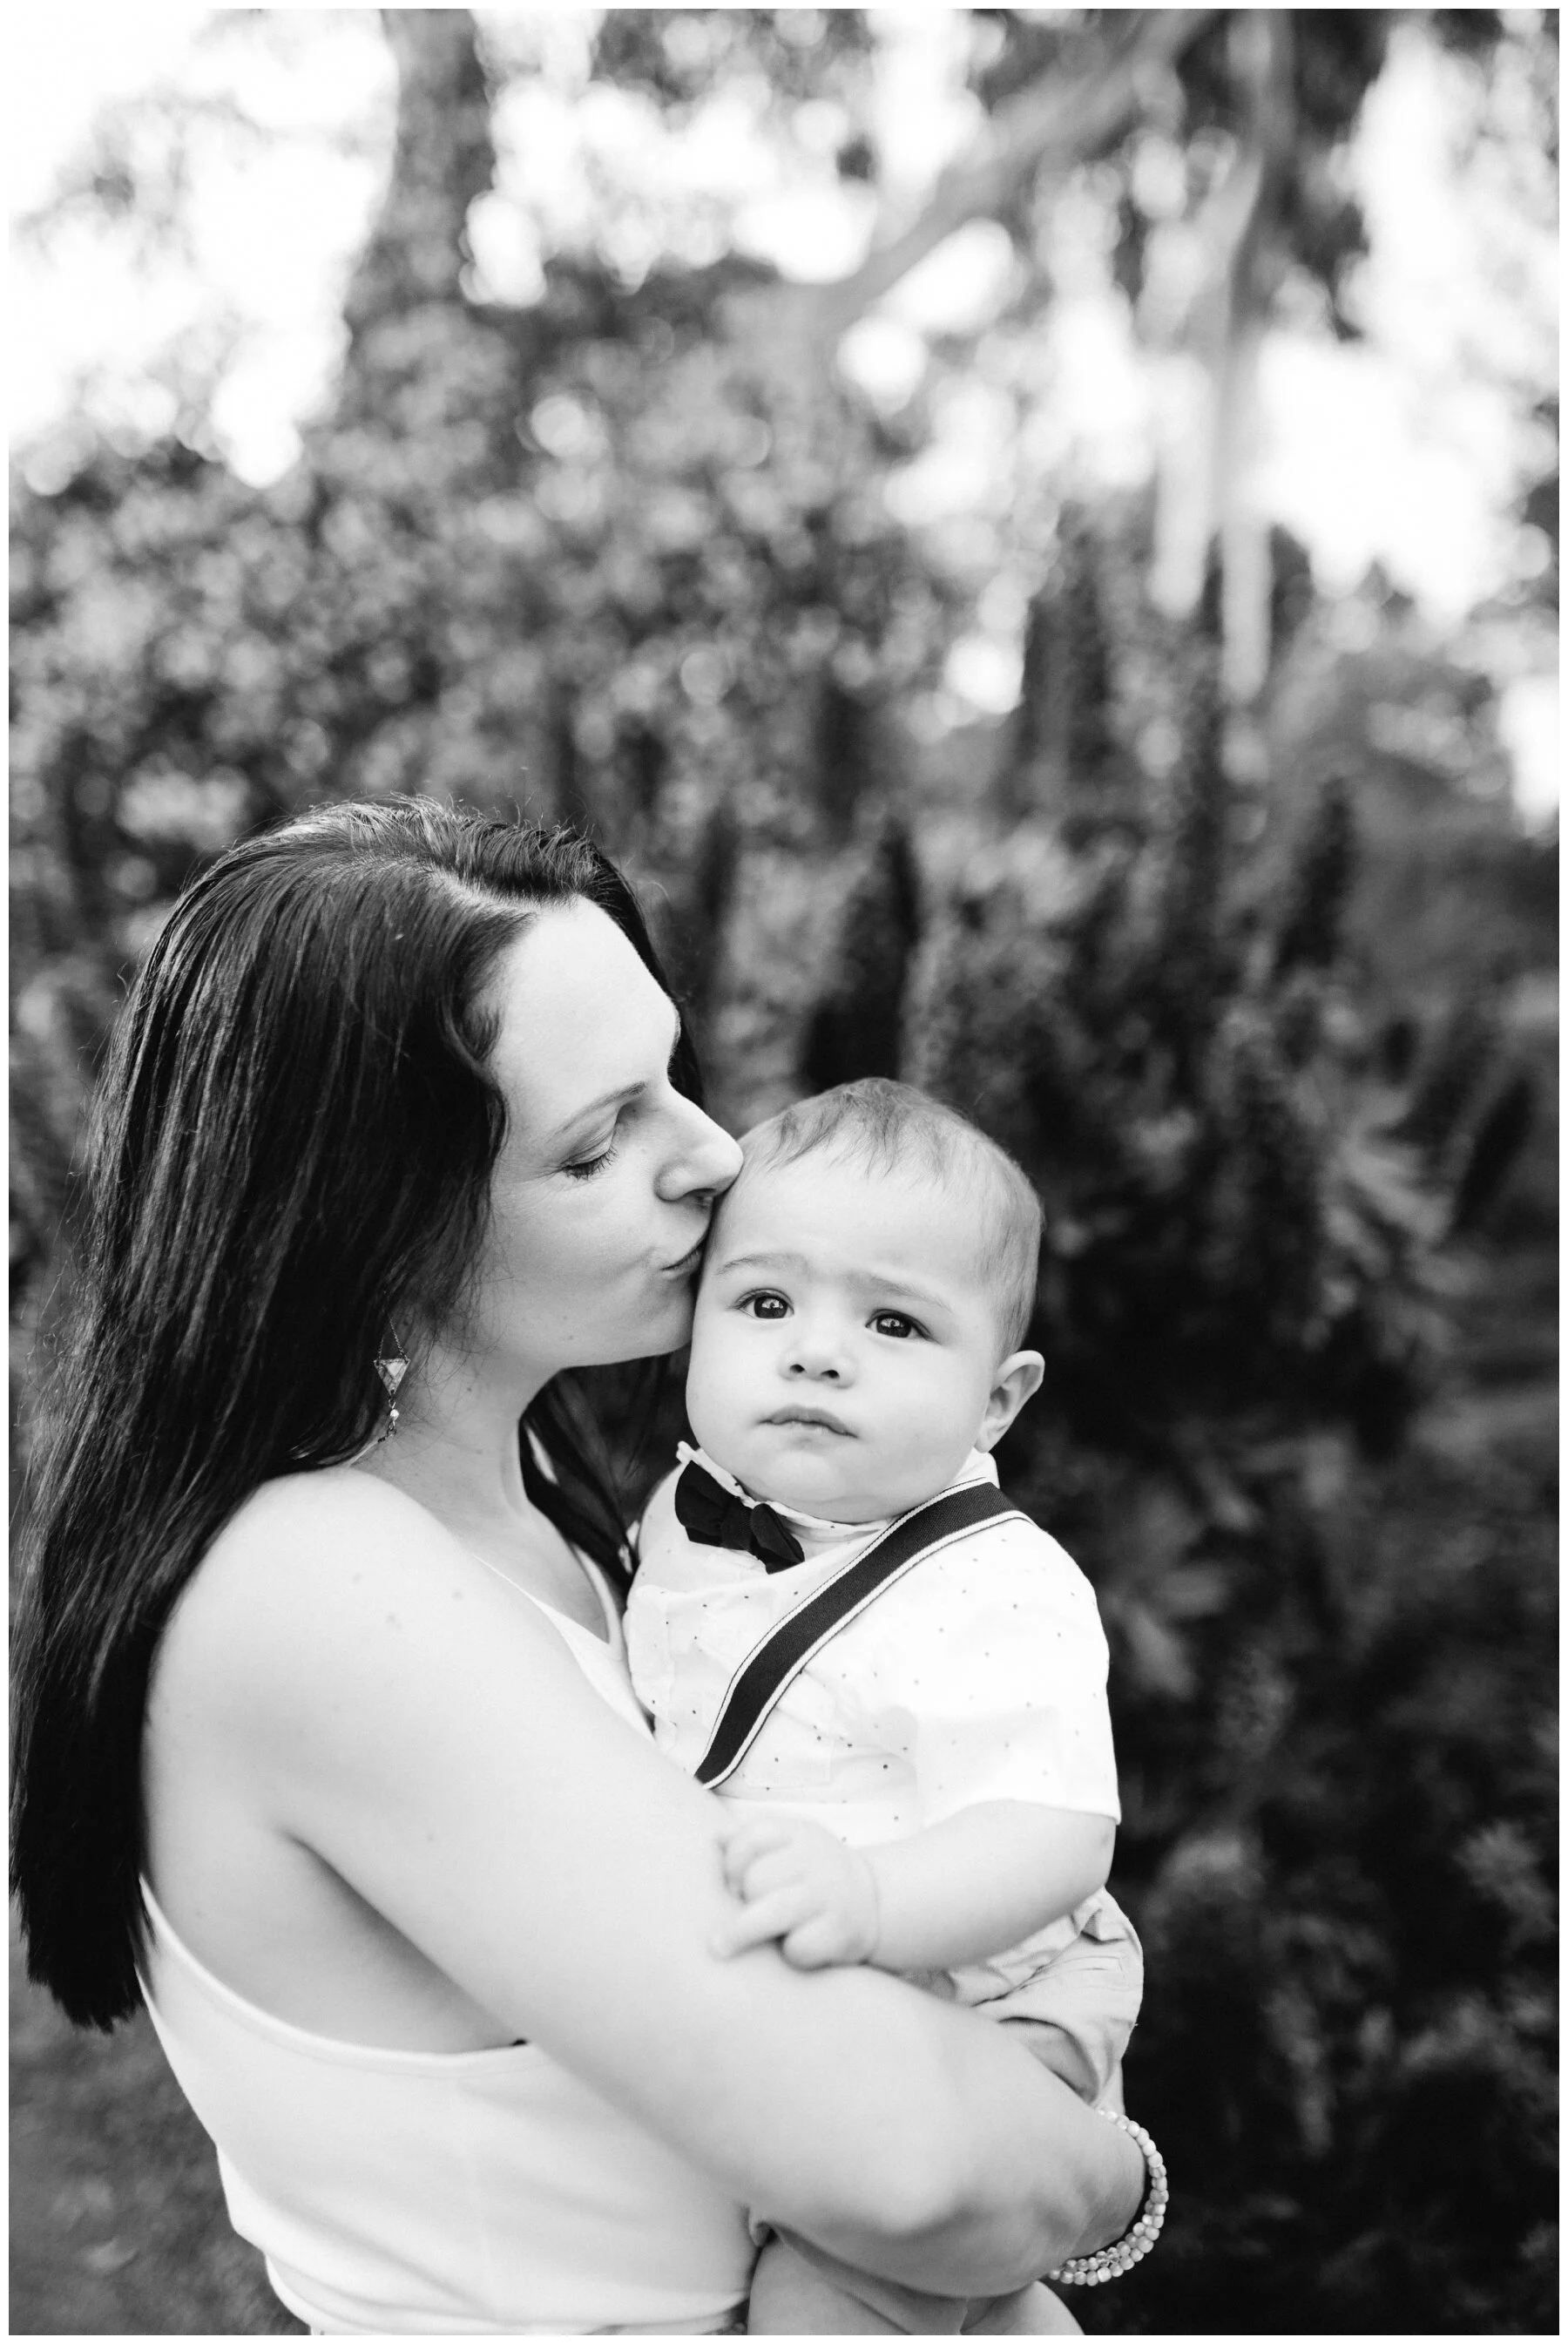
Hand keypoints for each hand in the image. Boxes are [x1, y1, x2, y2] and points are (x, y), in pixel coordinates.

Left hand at [711, 1813, 880, 1968]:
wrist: (874, 1900)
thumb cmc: (811, 1874)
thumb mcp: (789, 1843)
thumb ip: (751, 1839)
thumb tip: (716, 1840)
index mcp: (801, 1833)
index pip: (752, 1838)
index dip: (731, 1862)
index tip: (730, 1884)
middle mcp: (818, 1860)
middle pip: (757, 1880)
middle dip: (745, 1898)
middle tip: (750, 1908)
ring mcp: (831, 1896)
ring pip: (773, 1912)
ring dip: (741, 1933)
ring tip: (717, 1948)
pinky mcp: (840, 1933)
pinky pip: (798, 1947)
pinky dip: (790, 1953)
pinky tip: (797, 1946)